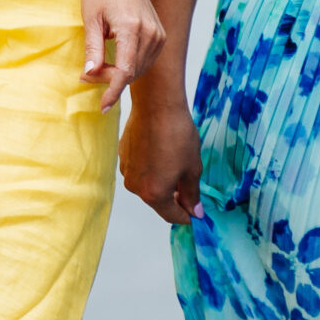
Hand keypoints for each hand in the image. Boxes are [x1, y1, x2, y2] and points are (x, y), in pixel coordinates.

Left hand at [80, 0, 164, 111]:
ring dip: (119, 74)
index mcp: (131, 27)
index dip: (113, 91)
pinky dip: (130, 66)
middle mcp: (150, 32)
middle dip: (109, 79)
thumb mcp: (90, 18)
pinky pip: (146, 60)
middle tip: (87, 74)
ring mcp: (158, 33)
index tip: (103, 106)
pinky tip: (115, 60)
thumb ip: (93, 48)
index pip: (125, 71)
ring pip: (139, 69)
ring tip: (98, 66)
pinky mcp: (160, 34)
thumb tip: (90, 74)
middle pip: (132, 72)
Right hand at [121, 88, 201, 224]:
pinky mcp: (123, 156)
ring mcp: (127, 171)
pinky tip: (163, 151)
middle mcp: (136, 187)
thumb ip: (192, 194)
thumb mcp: (192, 168)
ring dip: (162, 181)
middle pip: (158, 201)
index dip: (186, 215)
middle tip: (190, 185)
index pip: (172, 215)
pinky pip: (140, 170)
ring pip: (148, 185)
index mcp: (154, 194)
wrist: (156, 104)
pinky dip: (151, 168)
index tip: (196, 212)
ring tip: (176, 162)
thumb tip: (196, 212)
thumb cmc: (176, 135)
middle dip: (175, 197)